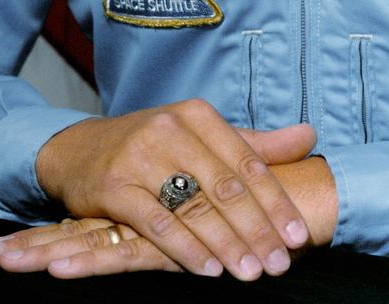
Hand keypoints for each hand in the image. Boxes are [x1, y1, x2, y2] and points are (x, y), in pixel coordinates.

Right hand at [0, 100, 320, 278]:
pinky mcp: (114, 185)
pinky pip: (157, 223)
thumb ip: (254, 143)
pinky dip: (186, 249)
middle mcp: (170, 128)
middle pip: (224, 187)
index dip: (275, 200)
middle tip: (281, 264)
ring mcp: (140, 156)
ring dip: (228, 244)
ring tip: (252, 273)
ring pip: (194, 206)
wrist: (78, 150)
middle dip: (257, 229)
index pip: (246, 161)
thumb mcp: (200, 137)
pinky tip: (209, 270)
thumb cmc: (151, 146)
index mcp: (197, 115)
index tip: (299, 235)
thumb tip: (310, 136)